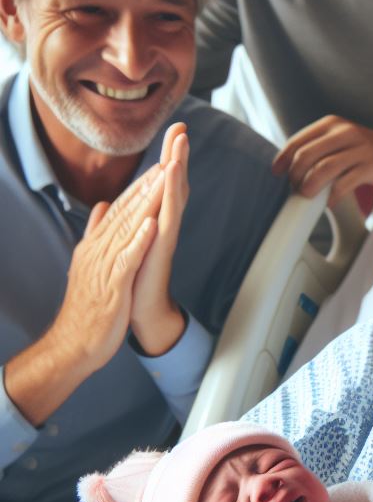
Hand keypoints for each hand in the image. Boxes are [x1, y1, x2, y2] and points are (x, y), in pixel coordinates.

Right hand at [5, 165, 164, 425]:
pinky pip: (127, 259)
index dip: (141, 186)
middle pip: (127, 211)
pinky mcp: (113, 284)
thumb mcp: (92, 263)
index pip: (122, 209)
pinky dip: (139, 240)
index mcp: (98, 245)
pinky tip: (152, 224)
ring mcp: (105, 265)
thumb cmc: (90, 306)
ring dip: (146, 203)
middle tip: (168, 158)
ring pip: (129, 228)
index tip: (160, 164)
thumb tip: (104, 207)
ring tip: (163, 180)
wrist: (76, 342)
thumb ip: (98, 233)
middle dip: (147, 184)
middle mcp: (100, 249)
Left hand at [130, 123, 189, 355]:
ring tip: (182, 140)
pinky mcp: (164, 242)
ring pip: (174, 191)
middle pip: (172, 181)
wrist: (140, 309)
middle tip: (181, 127)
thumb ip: (122, 221)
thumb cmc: (135, 280)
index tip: (171, 133)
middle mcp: (164, 221)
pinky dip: (172, 190)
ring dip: (178, 164)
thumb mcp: (125, 243)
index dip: (166, 157)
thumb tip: (113, 203)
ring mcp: (166, 231)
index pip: (161, 182)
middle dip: (176, 153)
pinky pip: (170, 211)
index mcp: (153, 219)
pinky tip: (173, 172)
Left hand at [272, 117, 372, 207]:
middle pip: (307, 154)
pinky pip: (345, 182)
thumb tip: (288, 169)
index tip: (277, 174)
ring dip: (311, 185)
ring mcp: (360, 148)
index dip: (283, 159)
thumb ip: (317, 148)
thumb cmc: (363, 150)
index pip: (298, 140)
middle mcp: (344, 132)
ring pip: (325, 168)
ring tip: (307, 196)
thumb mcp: (339, 139)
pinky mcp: (372, 165)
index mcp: (331, 124)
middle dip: (296, 175)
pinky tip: (329, 202)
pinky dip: (332, 195)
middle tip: (296, 189)